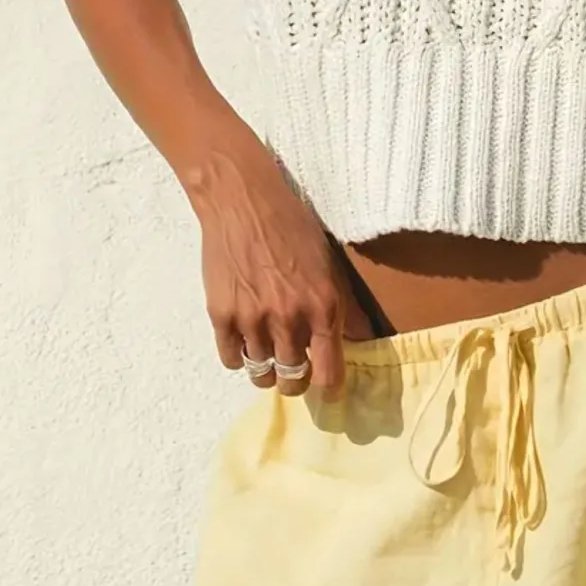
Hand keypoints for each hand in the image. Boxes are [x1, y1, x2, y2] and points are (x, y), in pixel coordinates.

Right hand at [188, 134, 373, 397]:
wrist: (243, 200)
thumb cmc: (293, 225)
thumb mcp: (330, 263)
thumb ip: (346, 306)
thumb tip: (364, 338)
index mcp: (323, 306)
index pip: (329, 372)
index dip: (329, 386)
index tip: (327, 386)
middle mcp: (289, 318)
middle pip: (293, 379)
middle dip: (296, 380)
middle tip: (295, 370)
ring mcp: (252, 319)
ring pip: (261, 373)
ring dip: (267, 370)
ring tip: (270, 355)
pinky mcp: (221, 315)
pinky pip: (231, 359)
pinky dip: (239, 357)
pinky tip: (245, 342)